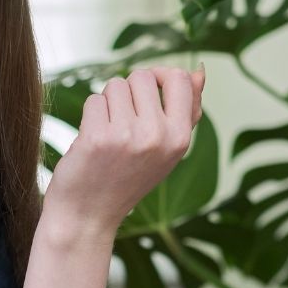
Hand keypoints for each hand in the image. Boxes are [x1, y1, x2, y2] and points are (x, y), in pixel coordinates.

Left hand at [45, 66, 205, 236]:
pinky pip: (94, 101)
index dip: (159, 76)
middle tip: (122, 121)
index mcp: (180, 138)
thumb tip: (198, 71)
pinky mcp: (97, 138)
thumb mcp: (166, 149)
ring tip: (108, 132)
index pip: (178, 79)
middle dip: (128, 91)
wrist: (89, 215)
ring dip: (107, 103)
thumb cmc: (128, 177)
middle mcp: (158, 136)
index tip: (146, 91)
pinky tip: (92, 140)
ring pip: (115, 86)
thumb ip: (185, 111)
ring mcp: (127, 137)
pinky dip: (90, 116)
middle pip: (142, 77)